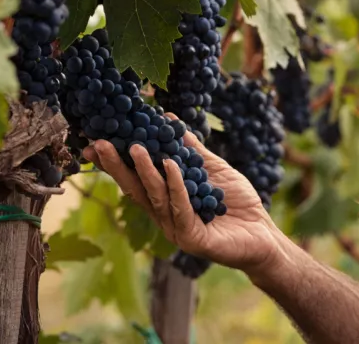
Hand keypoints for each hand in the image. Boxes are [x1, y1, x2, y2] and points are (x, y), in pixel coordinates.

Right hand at [82, 126, 285, 274]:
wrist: (263, 233)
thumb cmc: (236, 201)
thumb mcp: (211, 167)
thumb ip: (190, 148)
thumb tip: (169, 119)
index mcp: (164, 199)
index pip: (134, 178)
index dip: (114, 161)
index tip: (95, 140)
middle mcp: (164, 215)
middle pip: (135, 188)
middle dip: (117, 166)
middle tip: (101, 142)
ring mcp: (176, 229)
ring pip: (156, 197)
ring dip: (145, 171)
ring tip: (136, 147)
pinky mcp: (193, 239)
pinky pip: (181, 208)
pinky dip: (176, 185)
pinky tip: (171, 165)